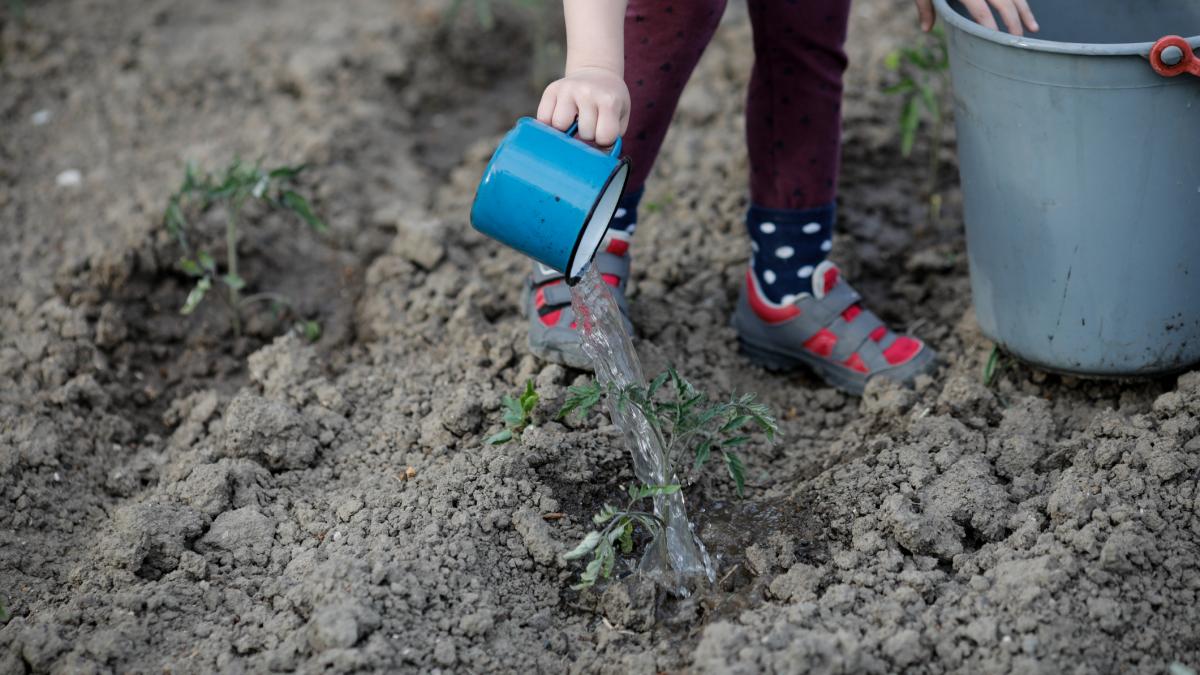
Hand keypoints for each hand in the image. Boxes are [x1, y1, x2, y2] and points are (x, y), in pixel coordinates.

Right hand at [536, 66, 629, 147]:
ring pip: (559, 126)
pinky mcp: (550, 90)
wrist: (597, 73)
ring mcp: (567, 89)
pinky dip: (550, 125)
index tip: (604, 133)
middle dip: (587, 136)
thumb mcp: (620, 118)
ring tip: (573, 123)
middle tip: (590, 125)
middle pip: (583, 133)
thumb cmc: (610, 103)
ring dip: (566, 132)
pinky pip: (543, 119)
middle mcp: (586, 92)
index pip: (604, 136)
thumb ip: (612, 140)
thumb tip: (592, 161)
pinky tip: (561, 120)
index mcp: (608, 100)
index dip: (604, 141)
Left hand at [914, 0, 1037, 35]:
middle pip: (1004, 1)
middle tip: (1018, 40)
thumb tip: (926, 29)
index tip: (997, 41)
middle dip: (1013, 21)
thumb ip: (924, 7)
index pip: (981, 9)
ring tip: (1033, 28)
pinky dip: (1020, 0)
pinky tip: (1025, 11)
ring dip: (1025, 10)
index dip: (989, 26)